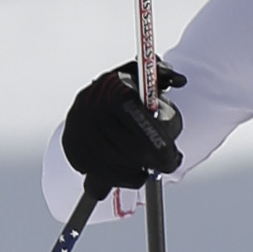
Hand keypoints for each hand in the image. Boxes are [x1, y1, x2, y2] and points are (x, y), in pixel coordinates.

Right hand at [61, 63, 184, 198]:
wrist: (90, 96)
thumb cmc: (123, 88)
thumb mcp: (143, 75)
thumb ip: (163, 75)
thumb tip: (180, 80)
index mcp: (115, 93)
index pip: (144, 131)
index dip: (163, 151)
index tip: (173, 159)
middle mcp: (93, 112)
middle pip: (132, 151)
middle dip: (152, 162)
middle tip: (163, 163)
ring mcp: (80, 131)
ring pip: (116, 165)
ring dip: (137, 171)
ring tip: (146, 166)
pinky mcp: (72, 147)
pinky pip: (98, 172)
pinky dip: (118, 177)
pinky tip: (129, 170)